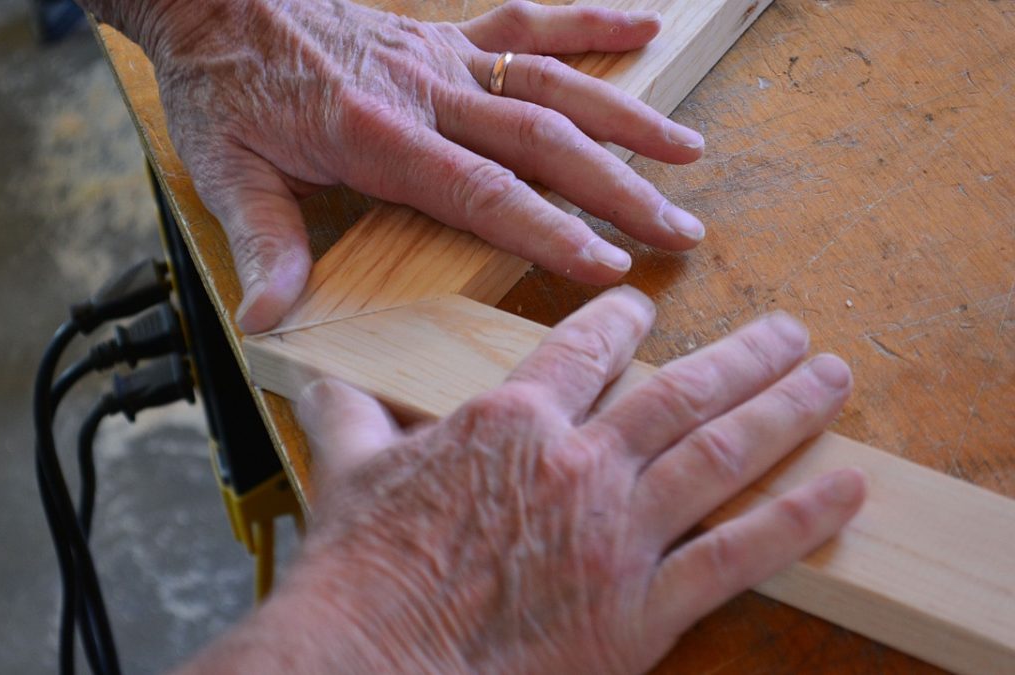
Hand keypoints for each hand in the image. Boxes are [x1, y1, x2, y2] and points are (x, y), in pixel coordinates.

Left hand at [94, 0, 707, 332]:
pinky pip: (528, 22)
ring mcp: (440, 56)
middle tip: (678, 229)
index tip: (608, 265)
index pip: (480, 191)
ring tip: (687, 153)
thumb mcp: (225, 169)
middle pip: (539, 141)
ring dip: (624, 116)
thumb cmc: (223, 85)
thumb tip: (272, 318)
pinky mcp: (443, 34)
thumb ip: (262, 243)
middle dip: (615, 189)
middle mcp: (424, 91)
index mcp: (375, 134)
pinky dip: (590, 21)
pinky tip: (647, 23)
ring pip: (549, 85)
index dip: (548, 229)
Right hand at [178, 287, 866, 672]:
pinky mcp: (641, 608)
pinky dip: (795, 518)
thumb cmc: (359, 574)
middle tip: (791, 328)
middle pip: (680, 391)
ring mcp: (617, 534)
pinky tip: (840, 487)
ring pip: (721, 453)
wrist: (372, 661)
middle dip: (746, 354)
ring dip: (784, 410)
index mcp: (509, 423)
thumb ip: (347, 413)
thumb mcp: (347, 472)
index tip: (646, 308)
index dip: (622, 320)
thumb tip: (318, 379)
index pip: (584, 350)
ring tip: (830, 376)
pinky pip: (736, 555)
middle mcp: (577, 464)